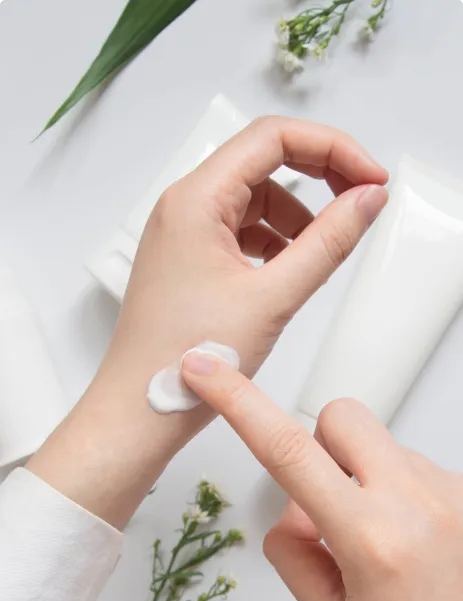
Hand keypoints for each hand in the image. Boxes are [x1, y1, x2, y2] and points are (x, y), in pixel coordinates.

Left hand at [29, 117, 386, 527]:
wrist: (140, 409)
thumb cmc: (185, 359)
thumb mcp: (272, 298)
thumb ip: (328, 243)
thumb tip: (365, 200)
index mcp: (195, 200)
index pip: (273, 138)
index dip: (331, 148)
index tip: (369, 177)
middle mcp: (184, 207)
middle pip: (263, 161)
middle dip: (319, 174)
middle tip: (359, 199)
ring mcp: (184, 233)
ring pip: (254, 198)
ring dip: (296, 214)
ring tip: (320, 251)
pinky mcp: (189, 258)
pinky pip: (240, 229)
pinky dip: (274, 240)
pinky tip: (289, 267)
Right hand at [182, 356, 462, 600]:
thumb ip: (291, 545)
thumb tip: (297, 502)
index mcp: (371, 539)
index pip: (287, 451)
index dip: (239, 402)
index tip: (207, 369)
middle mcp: (417, 503)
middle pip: (340, 416)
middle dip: (319, 444)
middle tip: (331, 500)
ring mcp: (448, 490)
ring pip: (377, 443)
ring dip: (363, 475)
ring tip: (382, 537)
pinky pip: (408, 462)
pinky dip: (394, 487)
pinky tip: (409, 535)